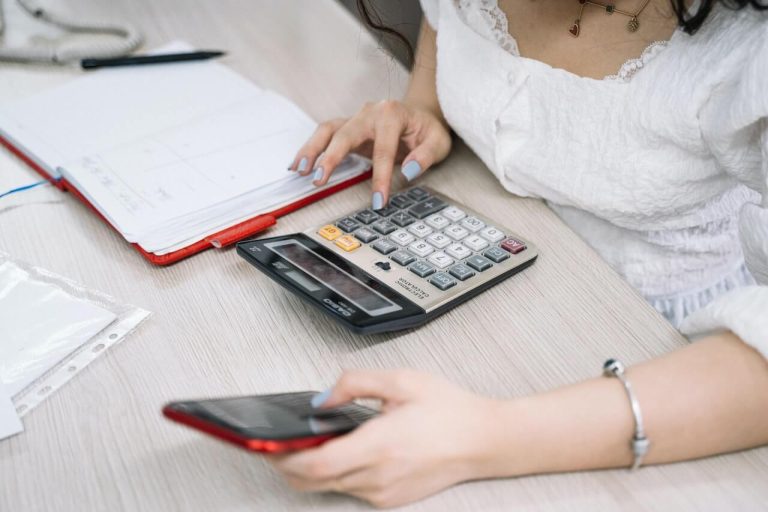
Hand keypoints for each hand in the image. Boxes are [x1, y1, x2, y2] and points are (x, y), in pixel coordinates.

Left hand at [266, 369, 501, 508]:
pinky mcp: (390, 499)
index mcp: (380, 445)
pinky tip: (341, 453)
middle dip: (288, 465)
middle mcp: (379, 476)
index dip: (284, 457)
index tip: (267, 445)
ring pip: (329, 487)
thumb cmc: (450, 410)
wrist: (485, 440)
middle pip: (313, 482)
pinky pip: (350, 490)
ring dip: (311, 470)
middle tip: (275, 445)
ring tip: (307, 445)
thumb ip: (354, 383)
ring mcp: (384, 492)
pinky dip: (336, 475)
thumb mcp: (401, 380)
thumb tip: (322, 398)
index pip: (315, 464)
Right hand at [287, 101, 451, 208]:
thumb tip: (407, 170)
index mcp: (392, 114)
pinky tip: (298, 165)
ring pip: (328, 131)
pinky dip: (310, 149)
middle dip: (331, 158)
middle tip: (320, 180)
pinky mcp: (347, 127)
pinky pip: (325, 135)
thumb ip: (425, 156)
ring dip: (312, 150)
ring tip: (300, 170)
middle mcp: (369, 112)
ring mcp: (356, 118)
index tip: (377, 201)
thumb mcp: (438, 142)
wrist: (420, 115)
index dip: (380, 178)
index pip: (383, 150)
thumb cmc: (428, 129)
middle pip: (345, 134)